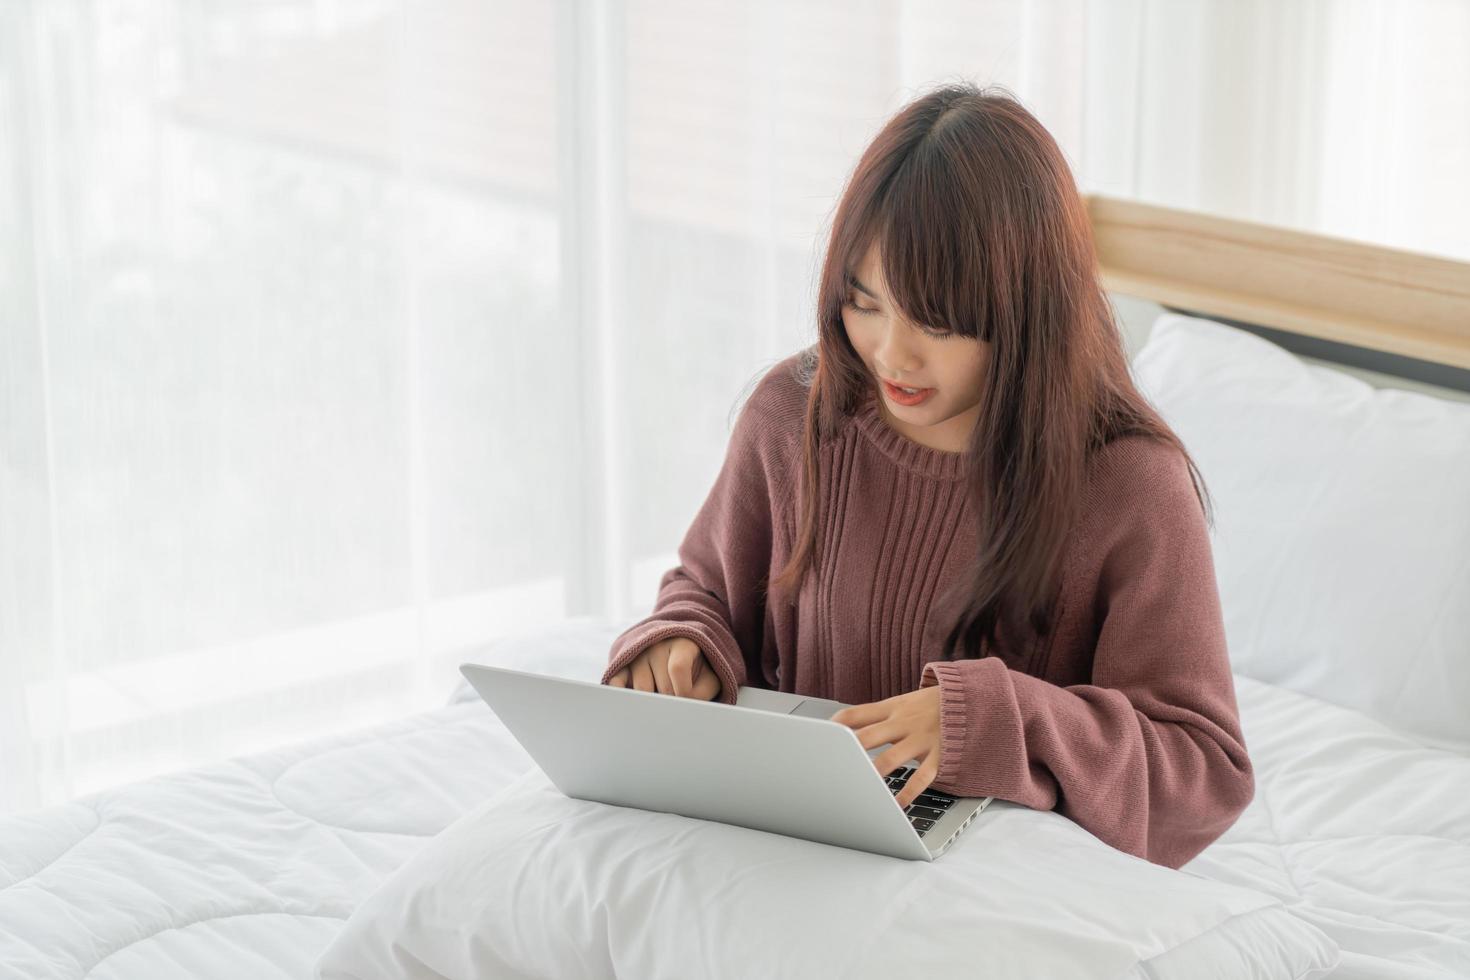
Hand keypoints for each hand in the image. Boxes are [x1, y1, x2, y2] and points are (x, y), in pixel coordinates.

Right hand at [606, 636, 721, 700]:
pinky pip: (616, 684)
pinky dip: (624, 699)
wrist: (676, 651)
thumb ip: (703, 693)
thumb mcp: (709, 677)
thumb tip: (682, 710)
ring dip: (653, 705)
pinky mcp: (621, 666)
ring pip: (641, 691)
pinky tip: (635, 706)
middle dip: (672, 703)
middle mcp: (656, 645)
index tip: (688, 702)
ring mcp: (636, 656)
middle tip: (678, 706)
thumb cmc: (696, 669)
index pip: (678, 668)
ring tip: (663, 701)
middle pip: (662, 686)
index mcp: (681, 643)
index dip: (684, 690)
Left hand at [830, 687, 943, 809]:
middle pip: (868, 736)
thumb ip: (876, 716)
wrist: (974, 699)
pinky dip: (908, 792)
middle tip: (830, 766)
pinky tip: (896, 805)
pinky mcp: (940, 755)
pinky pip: (922, 777)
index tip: (819, 738)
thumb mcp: (903, 702)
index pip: (856, 713)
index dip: (836, 725)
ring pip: (891, 758)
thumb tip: (842, 728)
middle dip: (848, 751)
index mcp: (892, 708)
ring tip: (858, 787)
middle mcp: (904, 723)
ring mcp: (921, 739)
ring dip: (873, 773)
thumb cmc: (931, 706)